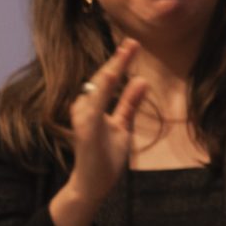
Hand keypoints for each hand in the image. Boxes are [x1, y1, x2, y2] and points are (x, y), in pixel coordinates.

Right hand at [61, 40, 148, 203]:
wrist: (92, 184)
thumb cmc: (105, 155)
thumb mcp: (123, 125)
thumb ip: (129, 104)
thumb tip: (141, 80)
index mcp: (94, 106)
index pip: (107, 80)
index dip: (120, 61)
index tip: (133, 43)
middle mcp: (85, 108)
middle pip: (101, 79)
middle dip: (117, 59)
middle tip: (132, 41)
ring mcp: (83, 119)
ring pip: (97, 89)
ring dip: (111, 70)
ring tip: (125, 53)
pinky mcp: (85, 131)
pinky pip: (93, 109)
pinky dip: (101, 94)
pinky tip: (110, 78)